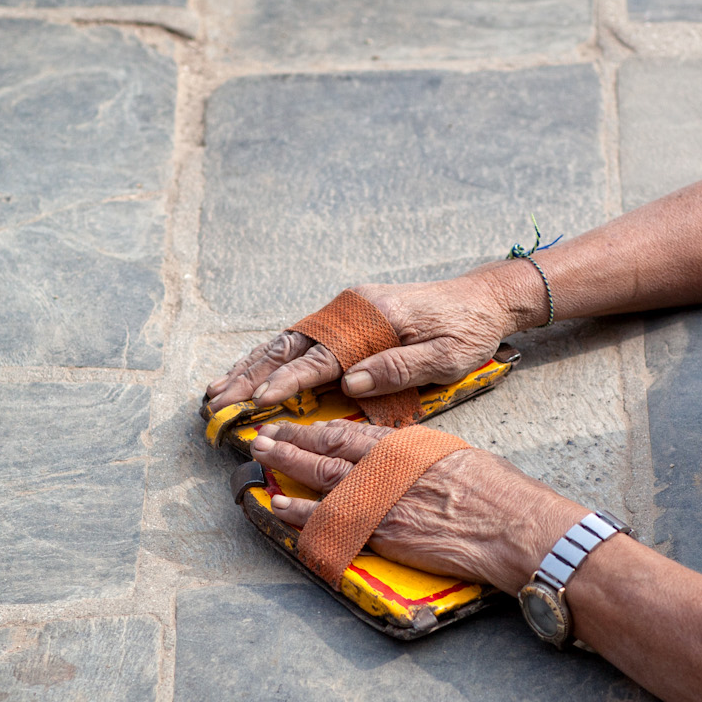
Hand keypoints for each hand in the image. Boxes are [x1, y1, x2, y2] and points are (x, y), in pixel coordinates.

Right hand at [203, 262, 544, 411]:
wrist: (484, 299)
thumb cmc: (468, 331)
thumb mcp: (444, 357)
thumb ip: (396, 370)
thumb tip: (347, 385)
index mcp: (375, 318)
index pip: (322, 356)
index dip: (288, 382)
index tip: (257, 402)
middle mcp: (353, 309)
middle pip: (292, 345)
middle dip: (251, 375)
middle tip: (217, 403)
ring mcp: (348, 310)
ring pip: (289, 340)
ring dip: (252, 366)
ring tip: (218, 390)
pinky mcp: (349, 317)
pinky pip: (304, 339)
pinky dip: (273, 357)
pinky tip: (252, 373)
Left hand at [249, 419, 585, 593]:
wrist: (510, 527)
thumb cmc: (495, 491)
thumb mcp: (453, 456)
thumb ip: (417, 456)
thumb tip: (399, 458)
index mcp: (403, 446)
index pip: (347, 433)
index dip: (314, 430)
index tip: (294, 427)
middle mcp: (385, 469)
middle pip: (325, 451)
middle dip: (289, 444)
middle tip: (261, 438)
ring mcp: (380, 502)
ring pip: (320, 481)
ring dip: (287, 471)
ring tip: (261, 462)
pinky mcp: (381, 534)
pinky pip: (331, 522)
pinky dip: (301, 516)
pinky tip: (279, 509)